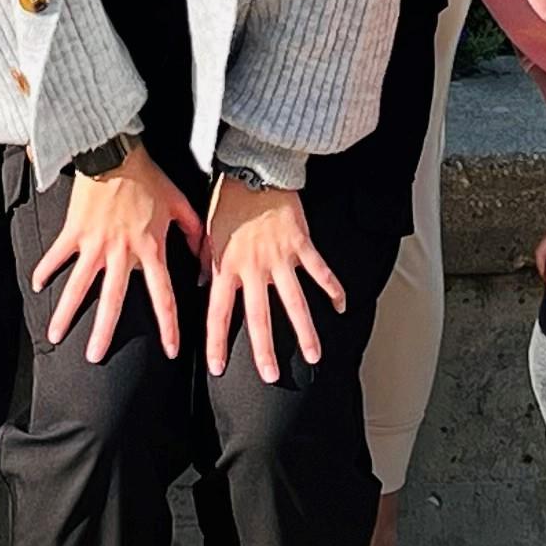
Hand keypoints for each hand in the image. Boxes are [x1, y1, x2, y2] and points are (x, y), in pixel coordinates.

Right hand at [31, 141, 203, 364]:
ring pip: (78, 285)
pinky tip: (36, 286)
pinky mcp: (74, 230)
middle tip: (94, 358)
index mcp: (150, 249)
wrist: (116, 151)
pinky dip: (46, 269)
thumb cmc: (149, 177)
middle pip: (112, 300)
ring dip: (66, 311)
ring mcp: (94, 243)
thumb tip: (206, 261)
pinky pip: (58, 254)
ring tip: (54, 335)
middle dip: (103, 332)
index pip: (162, 296)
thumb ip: (194, 235)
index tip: (170, 352)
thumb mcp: (180, 204)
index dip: (168, 326)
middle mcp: (121, 252)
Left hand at [203, 177, 343, 383]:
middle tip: (271, 376)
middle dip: (264, 350)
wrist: (254, 168)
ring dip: (305, 331)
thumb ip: (206, 261)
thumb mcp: (207, 232)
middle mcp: (253, 266)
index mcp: (226, 265)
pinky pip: (320, 271)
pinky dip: (332, 288)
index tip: (218, 367)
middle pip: (260, 316)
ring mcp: (280, 257)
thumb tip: (203, 284)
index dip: (216, 341)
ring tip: (313, 355)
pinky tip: (342, 307)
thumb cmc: (228, 200)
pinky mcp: (301, 244)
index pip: (218, 312)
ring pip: (294, 301)